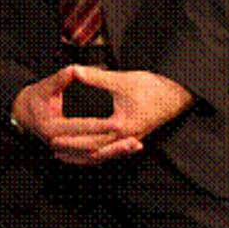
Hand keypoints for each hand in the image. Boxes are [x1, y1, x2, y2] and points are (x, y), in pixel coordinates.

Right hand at [11, 66, 136, 165]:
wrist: (24, 113)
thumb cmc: (35, 98)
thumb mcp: (45, 86)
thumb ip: (61, 78)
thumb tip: (74, 69)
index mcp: (50, 126)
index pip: (79, 128)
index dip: (99, 126)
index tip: (118, 122)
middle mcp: (57, 142)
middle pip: (89, 148)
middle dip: (113, 145)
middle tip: (133, 138)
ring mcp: (64, 150)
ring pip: (93, 157)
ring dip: (115, 152)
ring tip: (135, 146)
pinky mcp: (71, 153)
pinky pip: (93, 158)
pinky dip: (109, 155)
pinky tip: (125, 150)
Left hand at [47, 66, 193, 164]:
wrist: (176, 94)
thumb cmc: (152, 87)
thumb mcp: (121, 80)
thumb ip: (95, 77)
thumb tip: (74, 71)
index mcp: (122, 124)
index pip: (90, 135)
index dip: (71, 137)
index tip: (53, 135)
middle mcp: (126, 137)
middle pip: (94, 150)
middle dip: (72, 150)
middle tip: (52, 148)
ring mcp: (130, 140)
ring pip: (102, 155)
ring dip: (82, 156)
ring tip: (62, 155)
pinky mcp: (133, 139)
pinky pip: (110, 152)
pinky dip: (95, 154)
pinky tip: (85, 153)